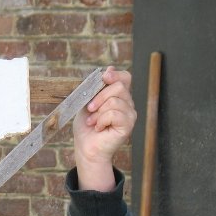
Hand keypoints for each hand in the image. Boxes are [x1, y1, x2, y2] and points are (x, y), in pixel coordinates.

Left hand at [72, 67, 136, 190]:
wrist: (86, 148)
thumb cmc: (86, 126)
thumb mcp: (87, 102)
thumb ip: (96, 87)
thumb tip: (109, 68)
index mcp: (119, 96)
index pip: (125, 78)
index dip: (115, 75)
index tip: (103, 77)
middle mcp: (127, 104)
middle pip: (119, 87)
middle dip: (99, 96)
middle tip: (89, 109)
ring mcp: (130, 115)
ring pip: (115, 101)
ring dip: (98, 112)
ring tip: (92, 122)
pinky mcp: (128, 125)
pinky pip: (115, 114)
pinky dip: (101, 120)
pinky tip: (98, 128)